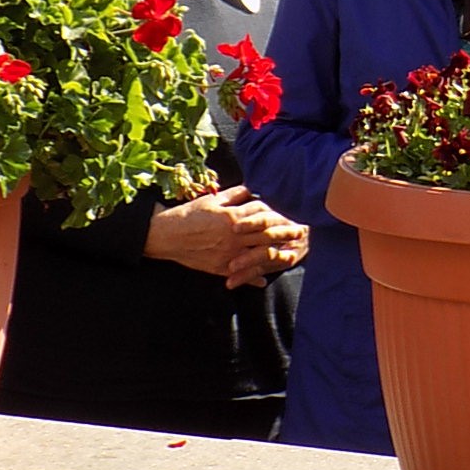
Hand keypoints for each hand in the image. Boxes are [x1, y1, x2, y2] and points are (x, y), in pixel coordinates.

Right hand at [146, 185, 308, 288]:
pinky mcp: (219, 267)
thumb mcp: (213, 200)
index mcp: (232, 217)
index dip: (278, 215)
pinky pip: (241, 273)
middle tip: (302, 233)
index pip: (263, 215)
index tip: (291, 215)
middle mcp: (233, 236)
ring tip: (290, 254)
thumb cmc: (189, 214)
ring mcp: (228, 254)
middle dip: (286, 234)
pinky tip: (263, 280)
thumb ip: (235, 195)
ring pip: (258, 254)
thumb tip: (251, 188)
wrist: (167, 235)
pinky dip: (253, 277)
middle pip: (266, 235)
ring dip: (276, 255)